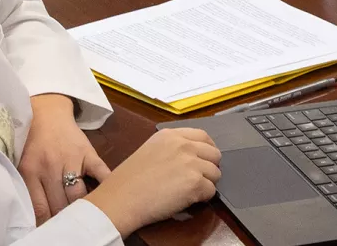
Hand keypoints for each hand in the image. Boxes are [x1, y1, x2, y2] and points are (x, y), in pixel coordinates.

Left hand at [18, 94, 109, 221]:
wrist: (46, 111)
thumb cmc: (32, 142)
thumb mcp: (22, 164)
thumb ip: (29, 189)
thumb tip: (38, 220)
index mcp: (30, 171)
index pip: (40, 208)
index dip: (47, 224)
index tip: (50, 232)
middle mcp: (50, 166)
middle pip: (60, 205)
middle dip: (64, 219)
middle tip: (68, 227)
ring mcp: (71, 159)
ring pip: (78, 196)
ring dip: (82, 209)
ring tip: (84, 217)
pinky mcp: (88, 153)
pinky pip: (101, 174)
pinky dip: (105, 188)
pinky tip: (106, 199)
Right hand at [84, 127, 221, 235]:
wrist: (120, 199)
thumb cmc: (128, 181)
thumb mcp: (150, 150)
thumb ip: (172, 149)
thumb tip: (191, 157)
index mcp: (171, 135)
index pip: (204, 136)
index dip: (207, 150)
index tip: (205, 160)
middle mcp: (183, 145)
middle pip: (214, 155)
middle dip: (209, 168)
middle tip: (196, 180)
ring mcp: (191, 163)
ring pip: (215, 174)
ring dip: (206, 184)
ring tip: (188, 192)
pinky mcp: (195, 183)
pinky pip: (211, 191)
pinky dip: (202, 198)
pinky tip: (186, 200)